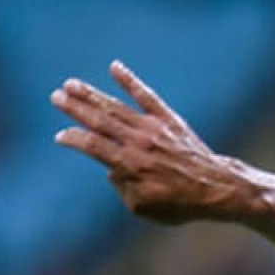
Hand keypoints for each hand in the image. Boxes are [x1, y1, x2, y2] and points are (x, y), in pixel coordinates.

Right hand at [52, 61, 232, 224]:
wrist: (218, 189)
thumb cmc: (181, 203)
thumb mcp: (144, 208)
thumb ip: (122, 188)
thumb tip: (112, 170)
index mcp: (129, 165)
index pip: (92, 146)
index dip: (73, 139)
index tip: (60, 136)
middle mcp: (139, 143)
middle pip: (100, 120)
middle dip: (75, 108)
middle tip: (56, 96)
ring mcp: (154, 129)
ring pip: (116, 107)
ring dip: (91, 94)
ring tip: (71, 84)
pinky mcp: (170, 120)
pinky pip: (147, 97)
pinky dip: (130, 81)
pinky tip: (115, 67)